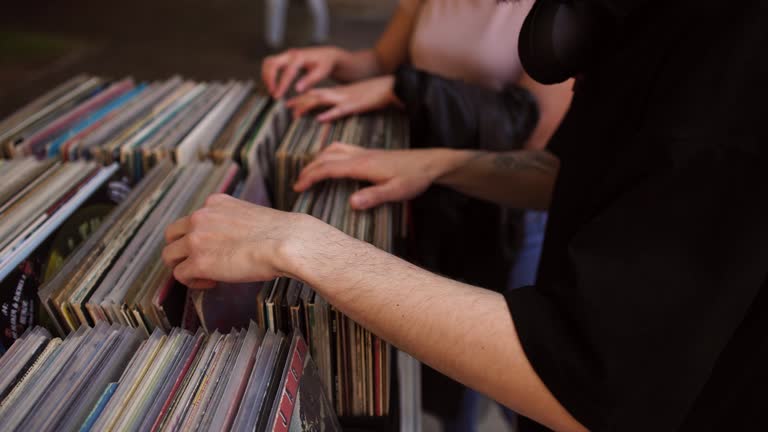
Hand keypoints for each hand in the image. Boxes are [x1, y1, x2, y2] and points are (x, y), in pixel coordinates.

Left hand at [162, 194, 310, 288]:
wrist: (287, 242)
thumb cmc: (281, 233)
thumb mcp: (251, 215)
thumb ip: (233, 222)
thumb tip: (235, 240)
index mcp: (215, 203)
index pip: (193, 219)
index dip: (200, 236)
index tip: (214, 248)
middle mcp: (200, 217)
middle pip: (172, 234)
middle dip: (181, 250)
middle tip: (198, 262)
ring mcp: (196, 239)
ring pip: (170, 255)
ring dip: (184, 266)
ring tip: (204, 275)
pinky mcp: (198, 262)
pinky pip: (180, 275)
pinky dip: (193, 282)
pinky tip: (211, 282)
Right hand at [261, 46, 345, 97]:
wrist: (326, 55)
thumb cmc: (325, 64)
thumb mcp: (321, 72)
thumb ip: (309, 80)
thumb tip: (297, 89)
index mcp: (299, 57)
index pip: (287, 72)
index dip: (281, 85)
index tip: (277, 96)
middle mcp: (290, 54)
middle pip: (271, 63)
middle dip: (268, 79)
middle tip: (272, 93)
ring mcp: (286, 55)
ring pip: (268, 62)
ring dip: (266, 76)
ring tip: (271, 90)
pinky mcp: (284, 58)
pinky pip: (270, 64)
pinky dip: (268, 74)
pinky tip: (272, 85)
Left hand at [285, 76, 398, 121]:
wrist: (390, 86)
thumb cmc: (374, 94)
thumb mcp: (355, 97)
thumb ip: (342, 103)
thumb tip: (331, 112)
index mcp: (338, 92)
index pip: (315, 93)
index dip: (301, 98)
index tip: (289, 104)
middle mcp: (338, 93)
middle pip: (314, 94)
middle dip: (299, 101)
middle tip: (286, 108)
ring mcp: (346, 98)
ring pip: (321, 99)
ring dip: (307, 106)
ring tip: (295, 114)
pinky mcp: (355, 105)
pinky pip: (340, 110)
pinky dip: (329, 114)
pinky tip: (319, 119)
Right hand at [294, 143, 450, 209]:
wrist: (430, 163)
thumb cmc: (415, 178)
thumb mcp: (397, 191)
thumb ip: (374, 197)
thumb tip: (351, 203)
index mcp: (362, 165)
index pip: (328, 168)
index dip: (310, 177)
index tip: (297, 188)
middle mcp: (360, 155)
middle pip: (326, 157)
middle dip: (309, 169)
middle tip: (297, 184)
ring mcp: (365, 152)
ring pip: (333, 149)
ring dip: (317, 159)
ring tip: (308, 173)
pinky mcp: (370, 153)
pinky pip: (342, 149)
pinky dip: (329, 154)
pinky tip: (331, 162)